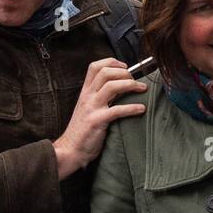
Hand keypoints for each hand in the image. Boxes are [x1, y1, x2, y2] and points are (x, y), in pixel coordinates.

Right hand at [53, 58, 146, 178]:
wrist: (70, 150)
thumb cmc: (82, 131)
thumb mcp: (88, 108)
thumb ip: (100, 97)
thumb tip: (121, 87)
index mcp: (85, 92)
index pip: (95, 66)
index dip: (112, 62)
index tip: (125, 67)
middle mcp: (87, 96)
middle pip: (105, 72)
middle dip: (124, 72)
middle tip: (135, 80)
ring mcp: (91, 108)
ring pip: (111, 86)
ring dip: (131, 85)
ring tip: (142, 89)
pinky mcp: (97, 121)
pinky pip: (117, 110)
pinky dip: (132, 108)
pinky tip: (141, 109)